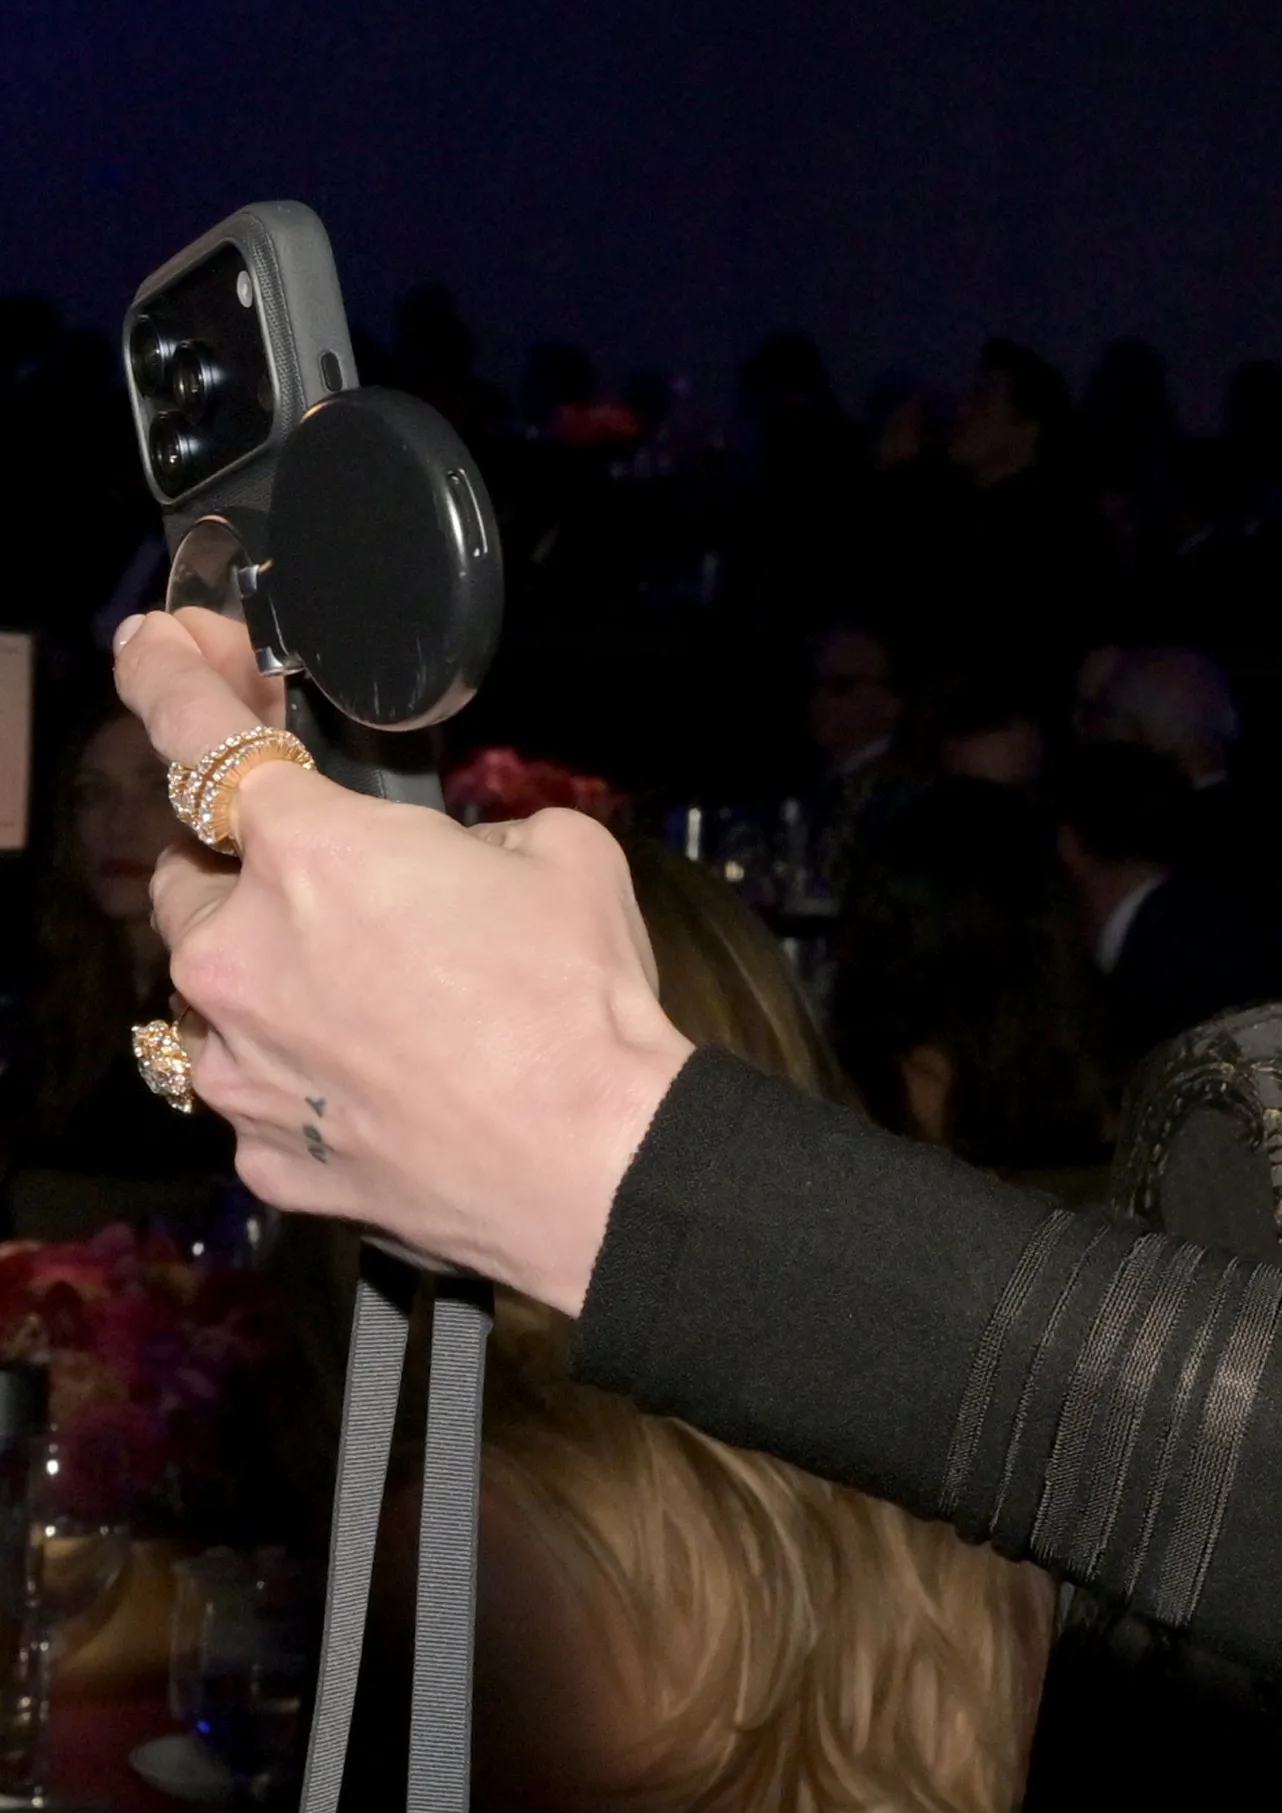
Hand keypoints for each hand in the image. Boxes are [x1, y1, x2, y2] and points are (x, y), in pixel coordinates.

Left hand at [115, 609, 689, 1306]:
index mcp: (308, 851)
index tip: (153, 646)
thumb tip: (460, 860)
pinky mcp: (264, 1154)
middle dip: (242, 868)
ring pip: (211, 996)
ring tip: (371, 1005)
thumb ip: (472, 835)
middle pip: (189, 878)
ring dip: (267, 979)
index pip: (194, 730)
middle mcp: (240, 953)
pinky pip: (258, 1093)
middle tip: (328, 883)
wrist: (596, 1166)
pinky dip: (302, 1078)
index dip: (167, 674)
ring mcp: (239, 1065)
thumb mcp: (559, 854)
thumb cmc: (579, 1002)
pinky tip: (384, 1084)